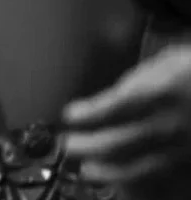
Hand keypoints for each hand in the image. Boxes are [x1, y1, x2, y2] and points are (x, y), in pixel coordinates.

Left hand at [62, 44, 190, 199]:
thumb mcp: (166, 63)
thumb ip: (134, 81)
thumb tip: (106, 99)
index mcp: (159, 94)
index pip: (111, 108)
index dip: (86, 115)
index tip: (69, 116)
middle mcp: (168, 124)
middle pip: (116, 143)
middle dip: (86, 146)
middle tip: (68, 145)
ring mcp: (181, 148)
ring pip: (137, 169)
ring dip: (107, 171)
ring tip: (88, 170)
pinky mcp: (188, 163)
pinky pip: (160, 178)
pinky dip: (138, 183)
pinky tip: (123, 182)